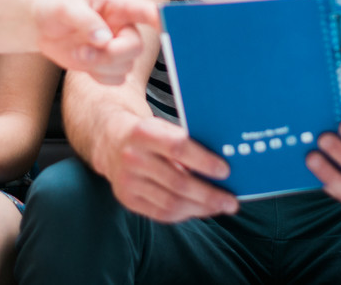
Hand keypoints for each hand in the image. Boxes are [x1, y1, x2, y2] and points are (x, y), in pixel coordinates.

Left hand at [31, 0, 157, 84]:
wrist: (40, 25)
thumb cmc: (54, 7)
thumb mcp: (66, 8)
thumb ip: (86, 21)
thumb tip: (104, 39)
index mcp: (117, 4)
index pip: (145, 11)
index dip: (160, 19)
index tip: (169, 25)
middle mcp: (122, 26)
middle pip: (136, 46)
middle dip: (114, 54)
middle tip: (87, 51)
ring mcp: (116, 46)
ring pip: (126, 66)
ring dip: (101, 65)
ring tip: (79, 52)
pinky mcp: (106, 64)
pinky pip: (115, 79)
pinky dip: (99, 76)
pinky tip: (84, 62)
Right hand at [96, 114, 238, 222]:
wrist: (109, 140)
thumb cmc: (147, 133)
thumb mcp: (162, 127)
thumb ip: (185, 143)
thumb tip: (220, 167)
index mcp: (143, 132)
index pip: (178, 148)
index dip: (204, 161)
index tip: (225, 171)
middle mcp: (132, 157)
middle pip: (178, 182)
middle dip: (209, 194)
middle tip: (231, 201)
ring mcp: (127, 181)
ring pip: (171, 202)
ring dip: (200, 208)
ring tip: (219, 207)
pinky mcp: (126, 198)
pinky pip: (161, 213)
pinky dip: (184, 214)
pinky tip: (198, 210)